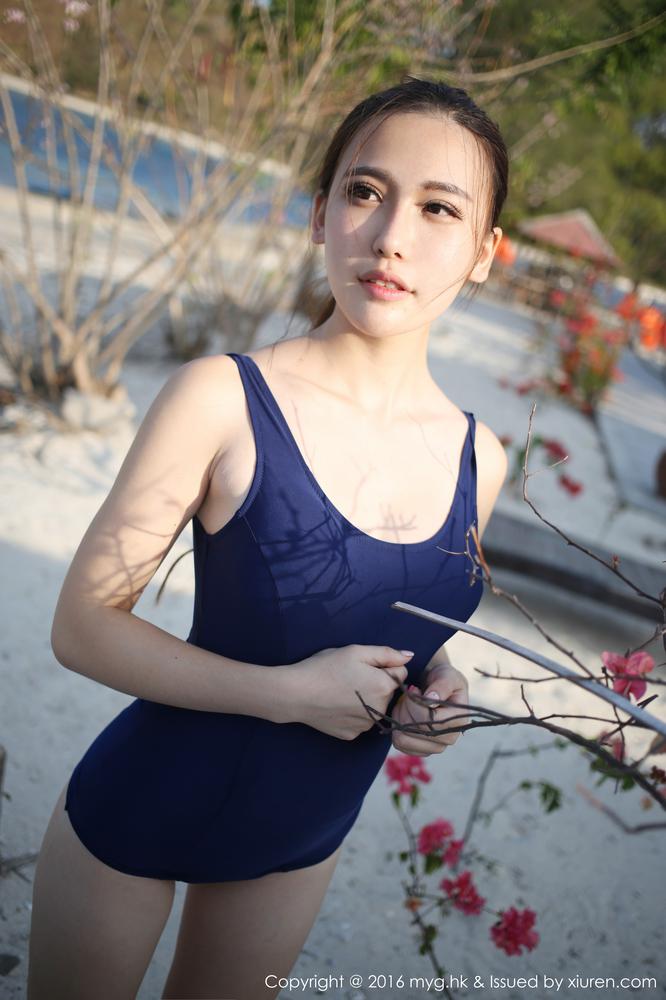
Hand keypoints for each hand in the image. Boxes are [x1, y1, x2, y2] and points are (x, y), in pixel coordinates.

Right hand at [285, 645, 412, 740]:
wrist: (296, 693)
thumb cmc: (325, 667)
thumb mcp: (356, 651)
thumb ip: (387, 653)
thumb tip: (409, 656)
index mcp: (385, 687)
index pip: (400, 673)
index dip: (382, 666)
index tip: (363, 666)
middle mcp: (380, 710)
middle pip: (388, 692)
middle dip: (376, 683)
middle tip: (350, 676)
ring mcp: (366, 725)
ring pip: (375, 707)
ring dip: (366, 699)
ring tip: (342, 690)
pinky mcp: (352, 735)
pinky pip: (361, 721)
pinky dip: (353, 713)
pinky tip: (337, 705)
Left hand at [390, 663, 468, 756]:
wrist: (435, 686)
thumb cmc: (443, 678)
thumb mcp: (447, 675)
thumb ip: (442, 685)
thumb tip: (432, 699)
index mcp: (459, 721)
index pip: (431, 720)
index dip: (416, 704)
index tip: (414, 689)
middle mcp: (450, 739)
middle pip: (416, 731)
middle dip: (406, 709)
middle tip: (408, 695)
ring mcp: (436, 747)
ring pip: (404, 739)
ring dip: (399, 718)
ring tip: (405, 704)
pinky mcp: (421, 750)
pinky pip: (399, 744)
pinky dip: (395, 728)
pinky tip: (402, 714)